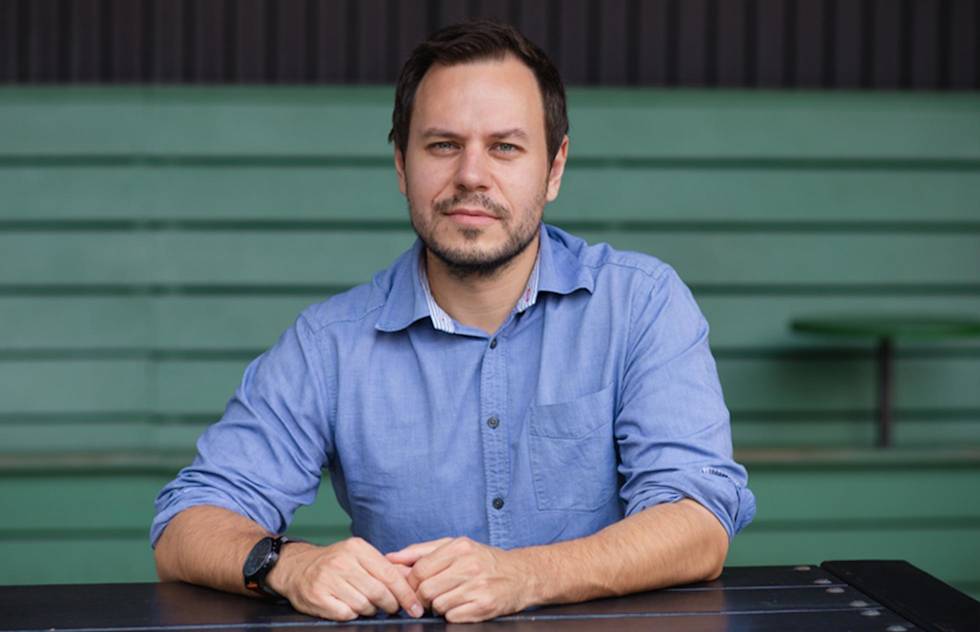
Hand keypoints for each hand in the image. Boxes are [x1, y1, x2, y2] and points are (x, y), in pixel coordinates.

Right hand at [266, 537, 423, 620]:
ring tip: (367, 604)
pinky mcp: (318, 597)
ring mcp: (328, 580)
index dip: (405, 594)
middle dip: (391, 604)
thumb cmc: (334, 563)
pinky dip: (352, 614)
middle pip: (379, 592)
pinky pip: (346, 614)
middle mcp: (342, 562)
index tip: (416, 607)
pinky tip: (350, 606)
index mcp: (357, 548)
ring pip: (364, 605)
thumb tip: (412, 579)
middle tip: (393, 608)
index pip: (389, 574)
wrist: (296, 568)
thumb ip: (384, 566)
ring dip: (370, 610)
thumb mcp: (359, 556)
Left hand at [386, 536, 532, 622]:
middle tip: (431, 596)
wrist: (521, 576)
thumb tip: (390, 558)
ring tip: (451, 598)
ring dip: (439, 606)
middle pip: (426, 590)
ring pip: (437, 605)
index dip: (411, 582)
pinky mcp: (484, 606)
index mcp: (459, 547)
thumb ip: (420, 551)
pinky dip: (452, 614)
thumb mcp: (455, 547)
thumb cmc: (484, 560)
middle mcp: (469, 565)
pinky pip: (452, 617)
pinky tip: (462, 605)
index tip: (415, 586)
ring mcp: (478, 587)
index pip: (420, 569)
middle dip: (423, 597)